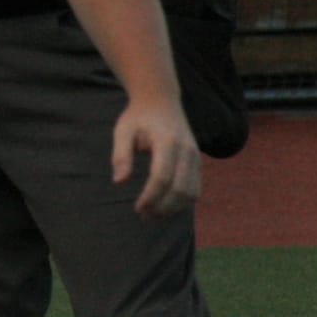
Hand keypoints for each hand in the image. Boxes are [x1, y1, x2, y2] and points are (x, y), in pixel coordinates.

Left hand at [112, 99, 200, 218]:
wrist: (161, 100)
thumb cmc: (138, 117)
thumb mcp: (123, 130)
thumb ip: (121, 155)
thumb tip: (119, 182)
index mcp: (167, 141)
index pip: (162, 177)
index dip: (151, 197)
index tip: (137, 208)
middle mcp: (186, 150)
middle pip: (180, 189)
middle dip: (162, 207)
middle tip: (143, 216)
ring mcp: (195, 156)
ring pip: (191, 193)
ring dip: (173, 209)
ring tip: (153, 215)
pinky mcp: (198, 161)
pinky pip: (195, 188)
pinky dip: (182, 202)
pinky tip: (164, 206)